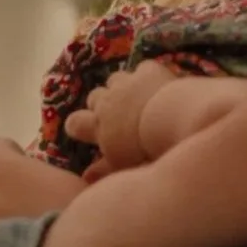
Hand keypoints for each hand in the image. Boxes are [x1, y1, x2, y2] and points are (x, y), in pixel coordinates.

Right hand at [65, 60, 179, 169]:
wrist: (170, 120)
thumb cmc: (144, 152)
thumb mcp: (122, 166)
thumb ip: (103, 170)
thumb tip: (86, 178)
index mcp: (98, 126)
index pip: (75, 123)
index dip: (77, 125)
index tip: (81, 129)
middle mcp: (107, 101)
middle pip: (94, 97)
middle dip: (101, 103)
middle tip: (115, 115)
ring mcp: (126, 83)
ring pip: (115, 79)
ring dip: (121, 87)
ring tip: (135, 98)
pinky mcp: (148, 71)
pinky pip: (142, 69)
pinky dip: (147, 75)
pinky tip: (156, 83)